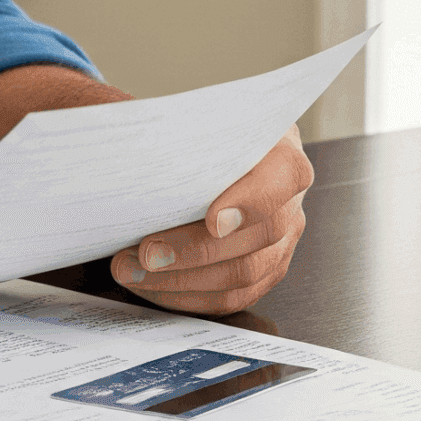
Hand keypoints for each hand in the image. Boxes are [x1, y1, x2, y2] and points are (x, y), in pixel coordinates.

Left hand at [109, 127, 313, 315]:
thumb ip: (179, 133)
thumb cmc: (196, 138)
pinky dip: (185, 296)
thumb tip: (138, 152)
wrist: (200, 158)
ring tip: (131, 270)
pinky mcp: (262, 272)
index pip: (284, 176)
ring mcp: (280, 241)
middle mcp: (288, 200)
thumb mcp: (192, 122)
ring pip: (244, 274)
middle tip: (146, 252)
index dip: (251, 202)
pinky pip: (231, 298)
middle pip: (260, 235)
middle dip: (195, 250)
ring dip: (181, 279)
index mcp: (281, 152)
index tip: (212, 220)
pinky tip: (149, 285)